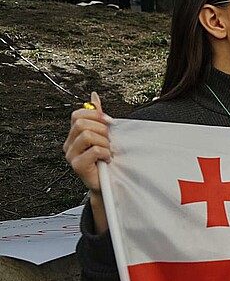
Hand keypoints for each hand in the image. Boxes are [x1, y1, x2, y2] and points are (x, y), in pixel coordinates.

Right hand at [64, 92, 111, 231]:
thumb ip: (98, 117)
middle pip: (82, 124)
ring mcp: (71, 155)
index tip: (109, 122)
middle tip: (109, 142)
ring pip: (88, 135)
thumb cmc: (106, 160)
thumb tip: (94, 97)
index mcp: (74, 135)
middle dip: (102, 130)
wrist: (107, 183)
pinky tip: (106, 159)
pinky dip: (105, 153)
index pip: (78, 115)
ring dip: (104, 142)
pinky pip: (94, 150)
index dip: (95, 114)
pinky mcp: (77, 166)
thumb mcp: (104, 135)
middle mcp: (69, 145)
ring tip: (107, 151)